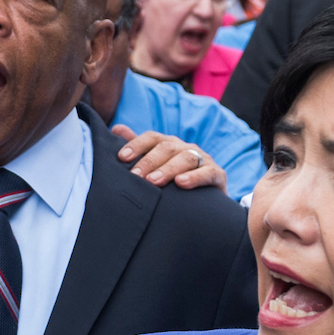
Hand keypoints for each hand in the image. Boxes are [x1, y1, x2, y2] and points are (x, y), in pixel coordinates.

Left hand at [110, 124, 224, 189]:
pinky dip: (195, 177)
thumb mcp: (156, 167)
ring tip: (154, 181)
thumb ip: (139, 149)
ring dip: (169, 169)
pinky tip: (181, 183)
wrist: (204, 205)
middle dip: (149, 161)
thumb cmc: (174, 184)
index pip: (152, 138)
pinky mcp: (218, 175)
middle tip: (136, 176)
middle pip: (167, 147)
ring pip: (187, 157)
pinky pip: (208, 172)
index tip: (121, 157)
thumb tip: (116, 129)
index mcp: (169, 144)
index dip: (137, 145)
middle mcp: (186, 148)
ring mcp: (204, 159)